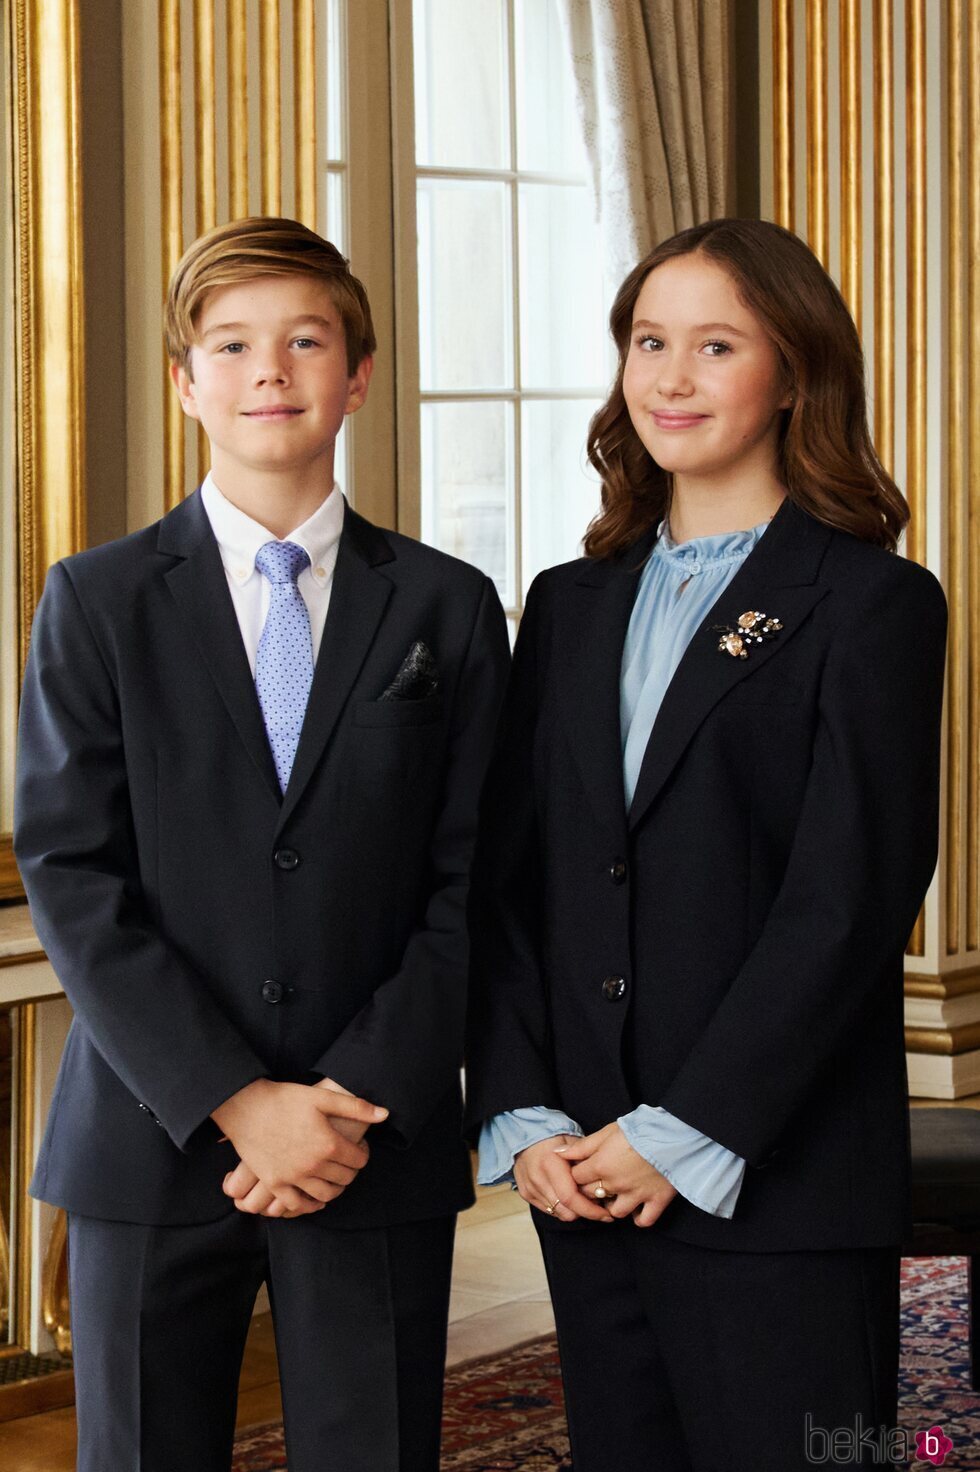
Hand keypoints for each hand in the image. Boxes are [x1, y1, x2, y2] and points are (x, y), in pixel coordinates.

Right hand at [212, 1078, 385, 1213]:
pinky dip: (311, 1204)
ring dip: (335, 1188)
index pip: (359, 1160)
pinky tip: (315, 1196)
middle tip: (348, 1159)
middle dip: (351, 1170)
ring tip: (334, 1176)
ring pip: (325, 1195)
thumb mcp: (323, 1097)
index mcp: (328, 1144)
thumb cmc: (285, 1098)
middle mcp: (313, 1165)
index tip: (358, 1146)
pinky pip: (298, 1205)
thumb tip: (385, 1115)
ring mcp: (293, 1177)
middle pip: (345, 1179)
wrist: (246, 1107)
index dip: (363, 1153)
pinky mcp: (275, 1183)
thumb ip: (356, 1107)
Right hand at [513, 1134, 614, 1222]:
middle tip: (598, 1207)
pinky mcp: (526, 1194)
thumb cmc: (552, 1138)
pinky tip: (569, 1197)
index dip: (590, 1210)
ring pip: (558, 1213)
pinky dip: (561, 1208)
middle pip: (566, 1211)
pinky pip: (549, 1210)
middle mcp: (538, 1179)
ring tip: (583, 1200)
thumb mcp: (572, 1143)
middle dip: (585, 1213)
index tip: (605, 1213)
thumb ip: (586, 1160)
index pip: (570, 1198)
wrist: (526, 1136)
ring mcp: (530, 1188)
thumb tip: (602, 1180)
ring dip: (573, 1211)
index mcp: (550, 1164)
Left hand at [559, 1123, 677, 1226]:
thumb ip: (582, 1146)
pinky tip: (637, 1208)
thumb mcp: (607, 1132)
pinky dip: (639, 1218)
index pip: (576, 1178)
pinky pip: (643, 1220)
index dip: (577, 1174)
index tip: (583, 1170)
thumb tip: (558, 1153)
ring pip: (615, 1212)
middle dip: (591, 1191)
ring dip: (614, 1206)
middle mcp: (615, 1184)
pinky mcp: (656, 1200)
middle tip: (598, 1181)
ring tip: (618, 1195)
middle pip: (592, 1196)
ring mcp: (636, 1195)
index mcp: (601, 1165)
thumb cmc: (638, 1129)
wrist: (673, 1132)